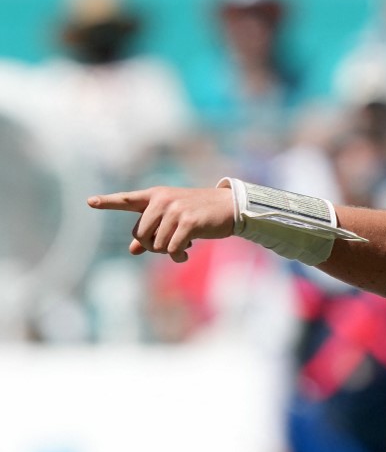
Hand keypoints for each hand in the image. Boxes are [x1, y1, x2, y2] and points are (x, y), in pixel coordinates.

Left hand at [87, 186, 235, 262]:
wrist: (229, 207)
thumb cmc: (199, 213)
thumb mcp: (173, 219)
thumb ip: (152, 231)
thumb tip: (132, 250)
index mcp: (156, 196)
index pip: (127, 199)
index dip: (108, 201)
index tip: (90, 202)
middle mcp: (162, 200)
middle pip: (140, 234)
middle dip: (151, 246)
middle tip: (165, 247)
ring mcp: (175, 210)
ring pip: (156, 244)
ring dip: (167, 252)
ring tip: (181, 247)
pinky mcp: (189, 222)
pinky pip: (172, 248)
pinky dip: (177, 256)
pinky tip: (184, 254)